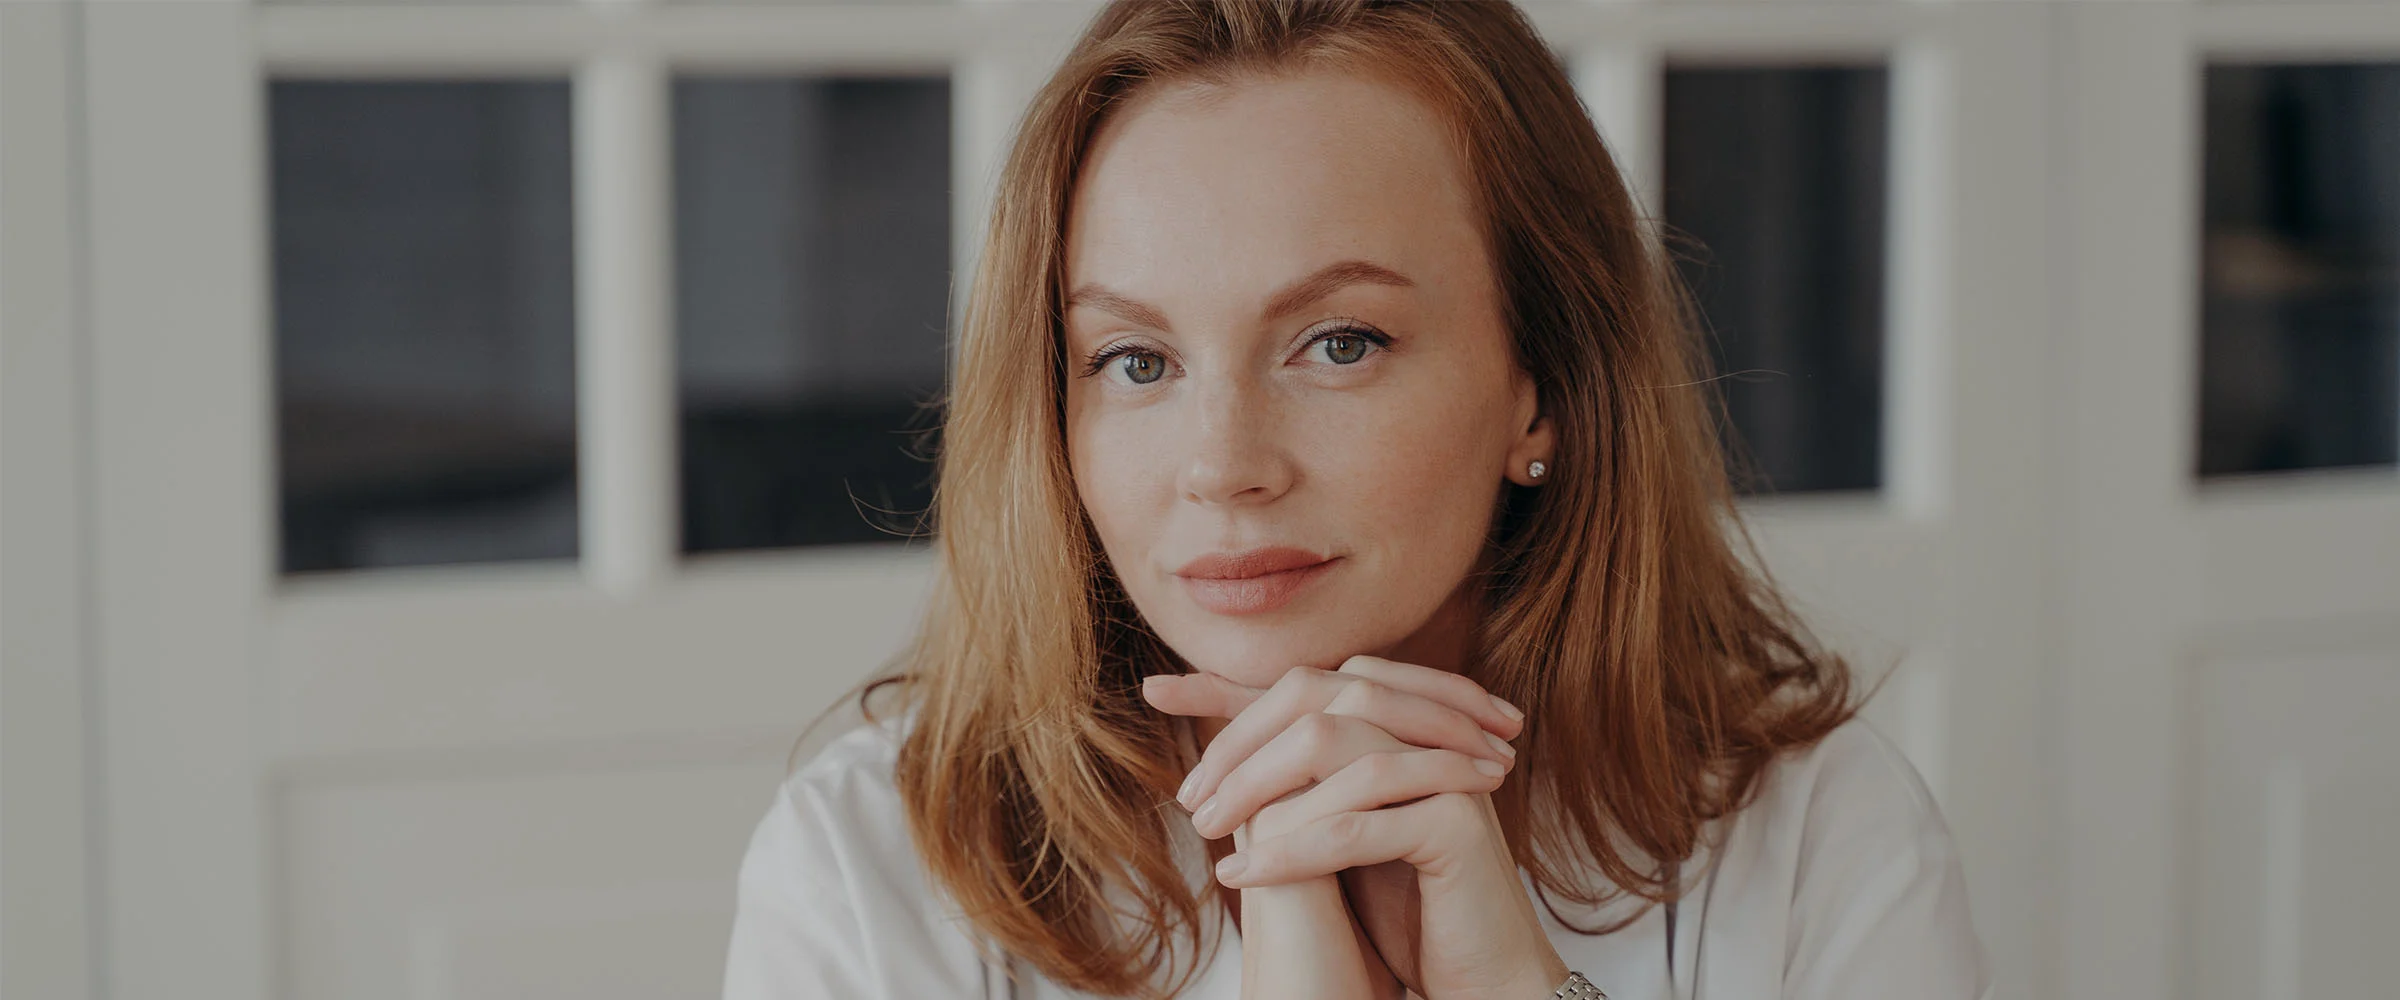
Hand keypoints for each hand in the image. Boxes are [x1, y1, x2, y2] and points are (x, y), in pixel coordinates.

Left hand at [1145, 657, 1568, 999]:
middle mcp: (1428, 731)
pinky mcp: (1455, 821)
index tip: (1157, 691)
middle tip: (1190, 797)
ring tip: (1208, 833)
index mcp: (1402, 723)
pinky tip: (1243, 877)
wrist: (1483, 974)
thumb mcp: (1337, 836)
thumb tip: (1217, 764)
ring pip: (1331, 747)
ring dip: (1256, 789)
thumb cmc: (1409, 909)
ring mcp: (1447, 768)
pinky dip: (1289, 848)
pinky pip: (1355, 822)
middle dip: (1241, 743)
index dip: (1229, 688)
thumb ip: (1297, 789)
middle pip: (1316, 699)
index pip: (1305, 687)